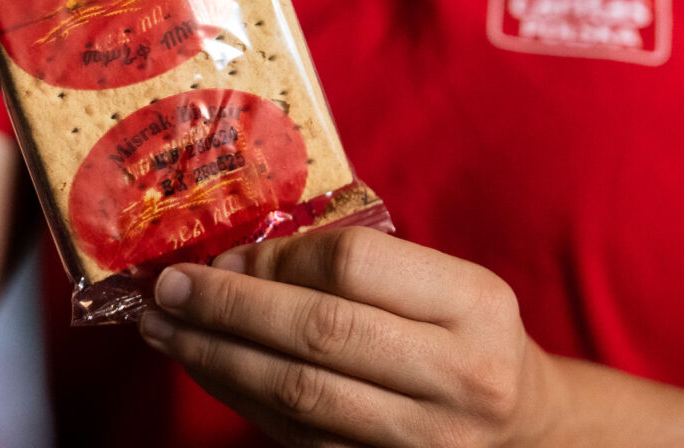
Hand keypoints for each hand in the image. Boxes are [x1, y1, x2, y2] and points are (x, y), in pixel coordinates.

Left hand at [139, 227, 558, 447]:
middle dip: (229, 306)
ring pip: (295, 394)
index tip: (227, 253)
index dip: (277, 257)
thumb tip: (239, 259)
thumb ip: (361, 265)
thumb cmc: (466, 338)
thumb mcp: (444, 284)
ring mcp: (421, 440)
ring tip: (162, 329)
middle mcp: (457, 376)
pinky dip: (238, 397)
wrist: (521, 432)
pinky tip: (204, 367)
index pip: (355, 264)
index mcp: (474, 305)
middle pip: (318, 332)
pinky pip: (292, 434)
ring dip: (214, 357)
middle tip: (169, 287)